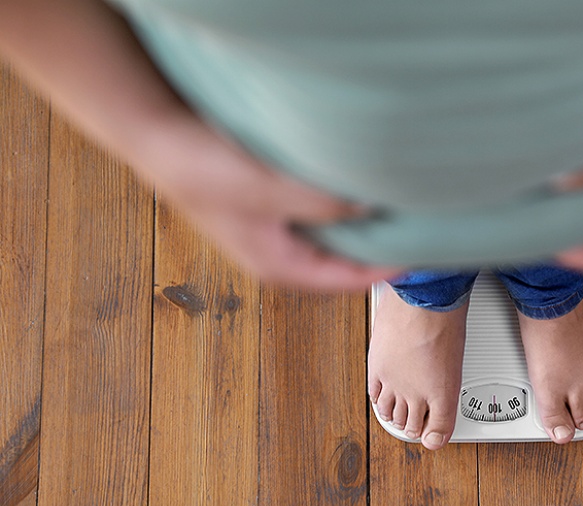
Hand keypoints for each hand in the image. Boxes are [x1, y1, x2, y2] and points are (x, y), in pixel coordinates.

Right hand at [149, 121, 401, 289]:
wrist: (159, 140)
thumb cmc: (203, 172)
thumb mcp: (269, 190)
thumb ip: (323, 201)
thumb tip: (369, 205)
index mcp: (279, 267)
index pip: (346, 281)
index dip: (385, 270)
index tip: (417, 253)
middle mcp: (279, 257)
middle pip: (342, 265)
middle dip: (375, 251)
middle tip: (411, 231)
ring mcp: (273, 234)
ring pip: (330, 240)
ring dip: (358, 228)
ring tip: (391, 211)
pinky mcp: (270, 210)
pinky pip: (317, 218)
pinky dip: (339, 209)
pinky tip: (353, 190)